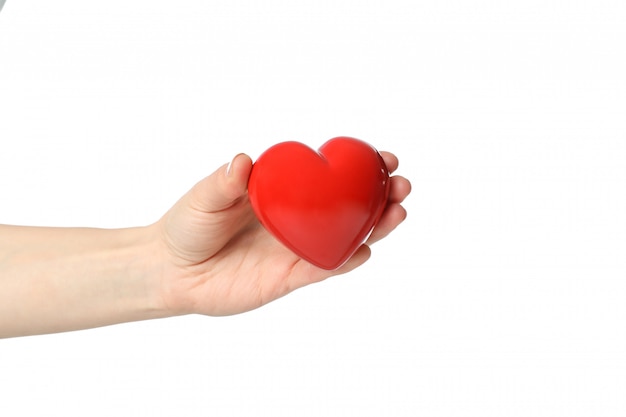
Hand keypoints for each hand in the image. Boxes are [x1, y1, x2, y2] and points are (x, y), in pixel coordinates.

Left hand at [156, 152, 410, 315]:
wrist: (172, 271)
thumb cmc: (188, 226)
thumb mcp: (204, 197)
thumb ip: (224, 181)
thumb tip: (244, 160)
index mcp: (284, 193)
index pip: (329, 178)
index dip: (360, 168)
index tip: (382, 158)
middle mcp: (297, 219)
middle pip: (348, 207)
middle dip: (380, 196)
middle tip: (401, 187)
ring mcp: (297, 248)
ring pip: (345, 237)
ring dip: (374, 227)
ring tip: (396, 213)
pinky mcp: (290, 277)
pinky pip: (324, 268)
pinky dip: (346, 260)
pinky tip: (364, 250)